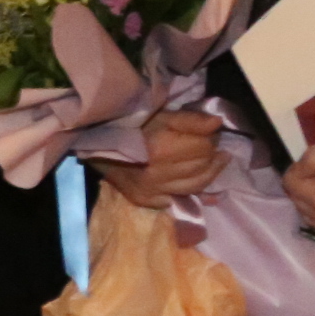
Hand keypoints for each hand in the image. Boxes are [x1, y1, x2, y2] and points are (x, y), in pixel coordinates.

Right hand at [88, 110, 227, 211]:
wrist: (96, 146)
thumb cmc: (130, 125)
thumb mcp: (160, 115)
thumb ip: (190, 120)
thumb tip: (218, 124)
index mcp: (161, 148)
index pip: (203, 146)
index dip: (211, 137)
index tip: (210, 132)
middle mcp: (158, 173)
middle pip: (202, 166)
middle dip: (211, 154)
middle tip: (211, 145)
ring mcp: (152, 191)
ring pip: (196, 185)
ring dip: (210, 173)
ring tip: (214, 161)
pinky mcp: (147, 200)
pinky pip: (181, 199)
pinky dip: (197, 193)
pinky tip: (206, 188)